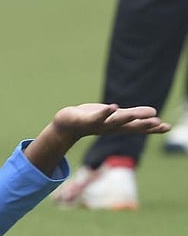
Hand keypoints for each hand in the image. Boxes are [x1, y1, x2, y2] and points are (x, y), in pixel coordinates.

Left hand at [25, 103, 169, 176]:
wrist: (68, 125)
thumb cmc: (93, 119)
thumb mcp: (116, 116)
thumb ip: (134, 116)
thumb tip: (155, 114)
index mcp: (119, 126)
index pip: (139, 128)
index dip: (153, 128)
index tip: (167, 127)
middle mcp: (111, 127)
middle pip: (130, 127)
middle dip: (144, 125)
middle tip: (159, 123)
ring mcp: (99, 124)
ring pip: (115, 122)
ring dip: (126, 118)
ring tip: (136, 114)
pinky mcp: (87, 120)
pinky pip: (97, 116)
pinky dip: (105, 112)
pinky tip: (112, 106)